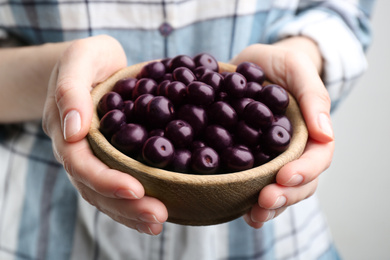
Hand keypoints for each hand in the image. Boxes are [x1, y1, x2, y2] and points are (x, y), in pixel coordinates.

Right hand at [42, 35, 167, 234]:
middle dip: (124, 206)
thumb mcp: (80, 58)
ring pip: (104, 194)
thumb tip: (74, 129)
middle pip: (94, 187)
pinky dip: (133, 203)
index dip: (105, 180)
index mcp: (65, 129)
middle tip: (157, 216)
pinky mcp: (110, 159)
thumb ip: (71, 90)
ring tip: (158, 222)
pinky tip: (155, 213)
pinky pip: (117, 186)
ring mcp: (92, 157)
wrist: (92, 65)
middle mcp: (76, 150)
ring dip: (130, 212)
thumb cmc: (88, 57)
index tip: (135, 190)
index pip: (81, 163)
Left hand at [231, 37, 334, 227]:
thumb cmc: (281, 63)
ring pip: (279, 190)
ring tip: (254, 215)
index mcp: (311, 132)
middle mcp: (293, 150)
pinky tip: (239, 211)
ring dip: (269, 207)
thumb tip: (327, 133)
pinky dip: (248, 202)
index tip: (284, 176)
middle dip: (285, 195)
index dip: (305, 171)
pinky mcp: (249, 159)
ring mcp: (271, 157)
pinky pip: (252, 185)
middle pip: (300, 182)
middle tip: (264, 202)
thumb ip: (313, 96)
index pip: (318, 158)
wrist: (254, 64)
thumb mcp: (297, 69)